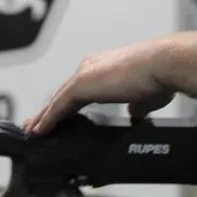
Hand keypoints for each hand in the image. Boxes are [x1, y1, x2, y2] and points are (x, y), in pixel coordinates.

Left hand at [23, 39, 174, 135]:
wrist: (163, 64)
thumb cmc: (160, 75)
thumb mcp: (146, 97)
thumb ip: (137, 106)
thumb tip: (136, 115)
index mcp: (106, 66)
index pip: (81, 89)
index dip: (69, 105)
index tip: (63, 117)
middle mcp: (92, 66)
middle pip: (64, 93)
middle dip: (50, 110)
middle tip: (37, 125)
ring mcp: (86, 74)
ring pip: (58, 99)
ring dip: (44, 116)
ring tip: (32, 131)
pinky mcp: (82, 84)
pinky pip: (58, 105)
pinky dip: (48, 119)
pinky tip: (39, 131)